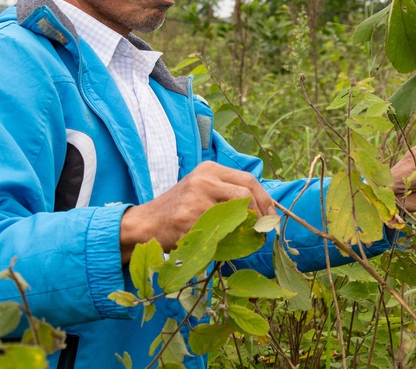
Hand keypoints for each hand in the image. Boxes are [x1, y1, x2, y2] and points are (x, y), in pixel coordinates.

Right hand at [119, 162, 275, 259]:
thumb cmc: (178, 210)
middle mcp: (204, 179)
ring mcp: (195, 198)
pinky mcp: (189, 219)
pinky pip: (219, 232)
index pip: (249, 180)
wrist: (145, 224)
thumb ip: (227, 194)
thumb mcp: (201, 190)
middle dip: (261, 214)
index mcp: (209, 170)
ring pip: (235, 214)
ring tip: (246, 239)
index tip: (271, 216)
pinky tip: (224, 245)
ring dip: (246, 229)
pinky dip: (227, 242)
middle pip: (246, 193)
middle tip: (264, 231)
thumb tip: (264, 212)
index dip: (265, 200)